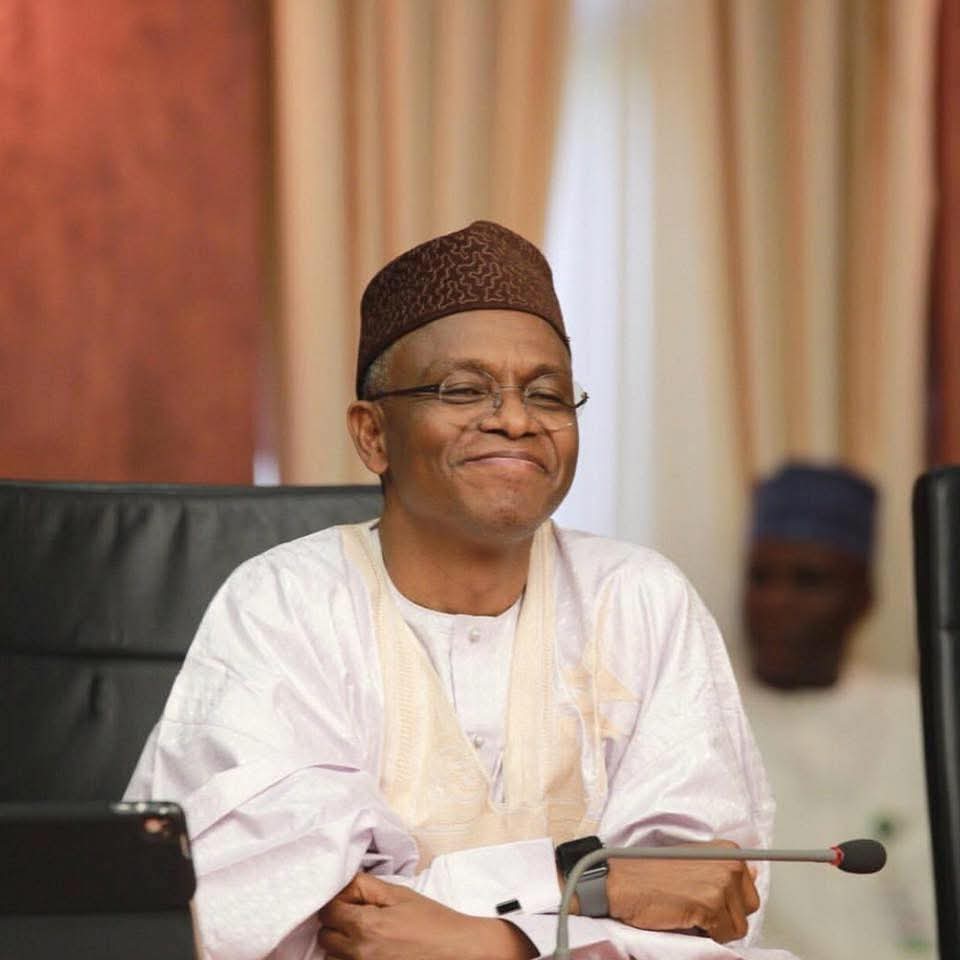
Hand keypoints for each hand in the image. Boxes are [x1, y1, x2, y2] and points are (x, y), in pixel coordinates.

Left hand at [317, 872, 536, 959]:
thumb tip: (344, 881)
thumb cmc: (431, 920)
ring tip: (364, 932)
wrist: (455, 948)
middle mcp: (359, 952)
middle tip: (357, 913)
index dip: (336, 900)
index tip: (350, 898)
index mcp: (366, 926)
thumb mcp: (400, 894)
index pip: (327, 912)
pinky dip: (350, 957)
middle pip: (325, 937)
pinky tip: (369, 946)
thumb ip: (367, 887)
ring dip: (341, 943)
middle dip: (336, 922)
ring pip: (332, 956)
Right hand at [603, 839, 759, 943]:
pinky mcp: (711, 904)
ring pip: (738, 927)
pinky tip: (686, 916)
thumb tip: (754, 873)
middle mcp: (730, 863)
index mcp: (728, 851)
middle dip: (726, 915)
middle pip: (748, 909)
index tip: (711, 900)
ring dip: (715, 927)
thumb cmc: (653, 873)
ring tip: (690, 909)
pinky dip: (705, 934)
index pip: (749, 891)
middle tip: (698, 906)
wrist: (625, 883)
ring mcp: (721, 883)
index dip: (729, 902)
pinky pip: (723, 935)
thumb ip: (724, 866)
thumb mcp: (694, 860)